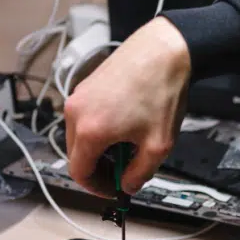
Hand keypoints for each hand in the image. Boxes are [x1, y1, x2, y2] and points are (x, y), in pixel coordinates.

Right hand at [64, 17, 191, 195]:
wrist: (164, 49)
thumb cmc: (160, 91)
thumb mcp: (158, 145)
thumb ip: (139, 174)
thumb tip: (127, 185)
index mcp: (89, 131)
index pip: (79, 173)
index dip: (96, 188)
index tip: (113, 190)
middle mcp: (76, 113)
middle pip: (77, 155)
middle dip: (99, 168)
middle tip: (124, 170)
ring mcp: (79, 96)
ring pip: (80, 136)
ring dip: (100, 148)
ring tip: (129, 144)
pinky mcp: (86, 85)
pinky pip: (85, 117)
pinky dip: (100, 129)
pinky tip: (125, 124)